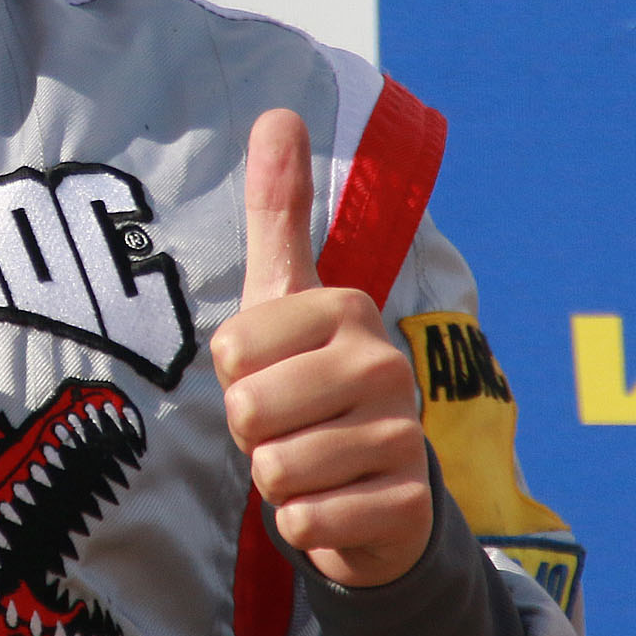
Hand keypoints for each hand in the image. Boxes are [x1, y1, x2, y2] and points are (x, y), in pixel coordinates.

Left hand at [211, 109, 436, 587]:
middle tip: (291, 427)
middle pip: (248, 412)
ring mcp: (403, 435)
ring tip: (314, 463)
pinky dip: (305, 525)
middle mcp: (384, 363)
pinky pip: (306, 522)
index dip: (235, 376)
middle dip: (253, 435)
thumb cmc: (312, 383)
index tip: (274, 375)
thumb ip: (279, 210)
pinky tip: (336, 505)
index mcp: (346, 308)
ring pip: (275, 471)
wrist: (379, 490)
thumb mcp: (285, 295)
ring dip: (278, 482)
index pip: (229, 352)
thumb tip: (279, 110)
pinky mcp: (407, 504)